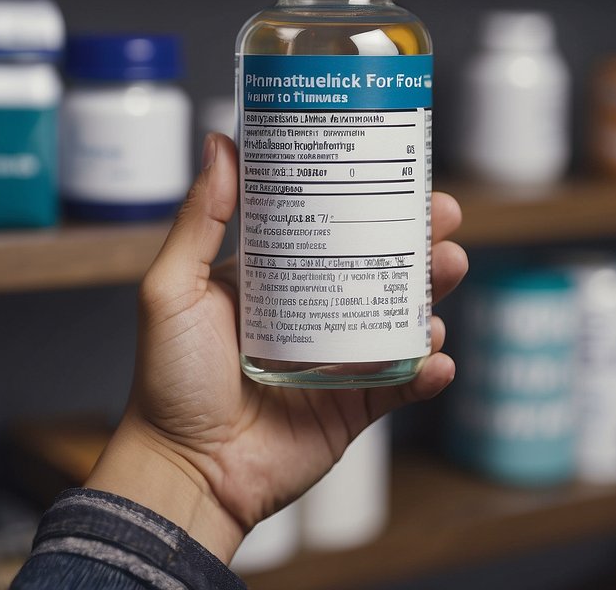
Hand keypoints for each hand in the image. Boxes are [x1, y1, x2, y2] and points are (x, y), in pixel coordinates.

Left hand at [86, 133, 466, 561]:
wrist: (185, 471)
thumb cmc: (168, 381)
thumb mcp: (173, 288)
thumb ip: (200, 220)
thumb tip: (220, 144)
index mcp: (278, 280)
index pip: (336, 228)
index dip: (374, 201)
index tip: (406, 174)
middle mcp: (315, 314)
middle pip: (383, 267)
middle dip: (422, 242)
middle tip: (445, 220)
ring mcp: (341, 361)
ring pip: (403, 319)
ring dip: (433, 296)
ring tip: (447, 275)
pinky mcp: (357, 406)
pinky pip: (406, 384)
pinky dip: (429, 370)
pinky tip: (437, 358)